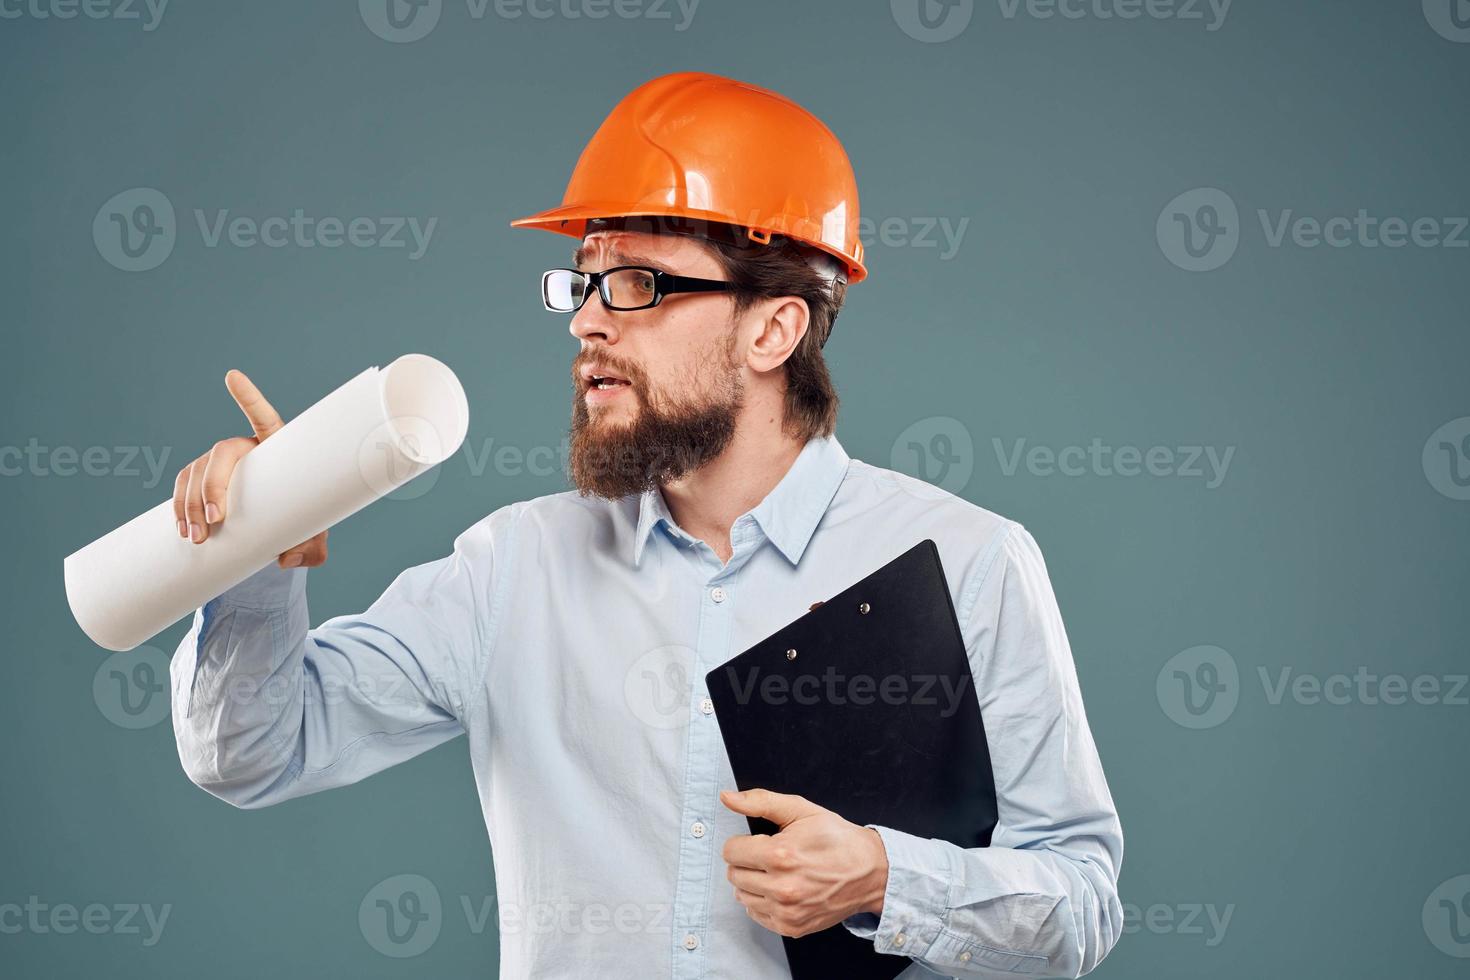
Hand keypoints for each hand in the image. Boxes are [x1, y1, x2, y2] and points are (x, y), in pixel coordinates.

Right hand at [170, 369, 328, 567]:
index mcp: (279, 451)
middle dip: (213, 485)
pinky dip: (179, 507)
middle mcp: (248, 451)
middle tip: (215, 521)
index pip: (264, 419)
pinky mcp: (205, 484)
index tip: (231, 376)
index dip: (249, 398)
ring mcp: (222, 466)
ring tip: (196, 537)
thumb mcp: (314, 536)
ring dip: (189, 504)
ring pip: (197, 472)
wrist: (282, 528)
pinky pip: (184, 488)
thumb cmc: (303, 520)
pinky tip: (181, 528)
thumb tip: (287, 560)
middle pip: (222, 453)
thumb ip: (310, 549)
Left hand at [719, 788, 888, 937]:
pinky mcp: (791, 927)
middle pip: (733, 874)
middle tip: (770, 856)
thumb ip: (760, 802)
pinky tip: (782, 889)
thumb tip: (728, 798)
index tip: (759, 841)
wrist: (870, 871)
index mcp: (780, 856)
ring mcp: (786, 911)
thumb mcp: (801, 810)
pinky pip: (756, 914)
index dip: (743, 842)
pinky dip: (763, 901)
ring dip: (753, 882)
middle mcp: (781, 888)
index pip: (730, 851)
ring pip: (741, 895)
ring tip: (777, 872)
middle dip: (747, 861)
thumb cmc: (837, 839)